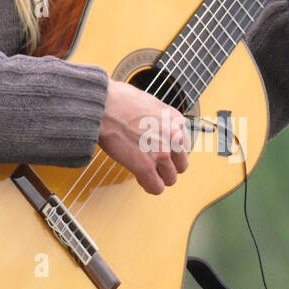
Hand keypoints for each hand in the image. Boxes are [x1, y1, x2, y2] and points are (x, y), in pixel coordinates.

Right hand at [98, 78, 189, 195]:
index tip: (161, 152)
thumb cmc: (118, 100)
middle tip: (154, 164)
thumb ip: (159, 120)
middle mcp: (173, 137)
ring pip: (170, 179)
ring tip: (145, 171)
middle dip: (168, 166)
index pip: (184, 145)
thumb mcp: (150, 104)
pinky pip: (156, 188)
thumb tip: (155, 129)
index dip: (171, 151)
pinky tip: (139, 177)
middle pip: (181, 165)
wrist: (104, 106)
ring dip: (158, 177)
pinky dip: (149, 186)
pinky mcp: (146, 167)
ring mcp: (161, 153)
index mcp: (175, 120)